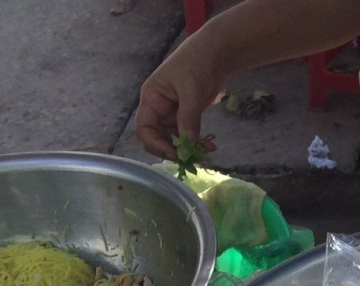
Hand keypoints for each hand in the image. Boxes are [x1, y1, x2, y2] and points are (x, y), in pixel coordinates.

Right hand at [135, 36, 225, 159]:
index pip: (144, 129)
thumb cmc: (196, 63)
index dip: (155, 144)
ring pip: (174, 140)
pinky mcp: (186, 116)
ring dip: (188, 149)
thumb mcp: (190, 91)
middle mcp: (158, 109)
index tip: (174, 153)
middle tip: (191, 158)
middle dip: (173, 150)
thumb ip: (188, 118)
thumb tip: (187, 146)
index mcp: (151, 99)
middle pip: (158, 138)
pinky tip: (209, 146)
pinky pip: (187, 135)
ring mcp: (172, 113)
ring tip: (205, 152)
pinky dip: (197, 143)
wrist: (215, 53)